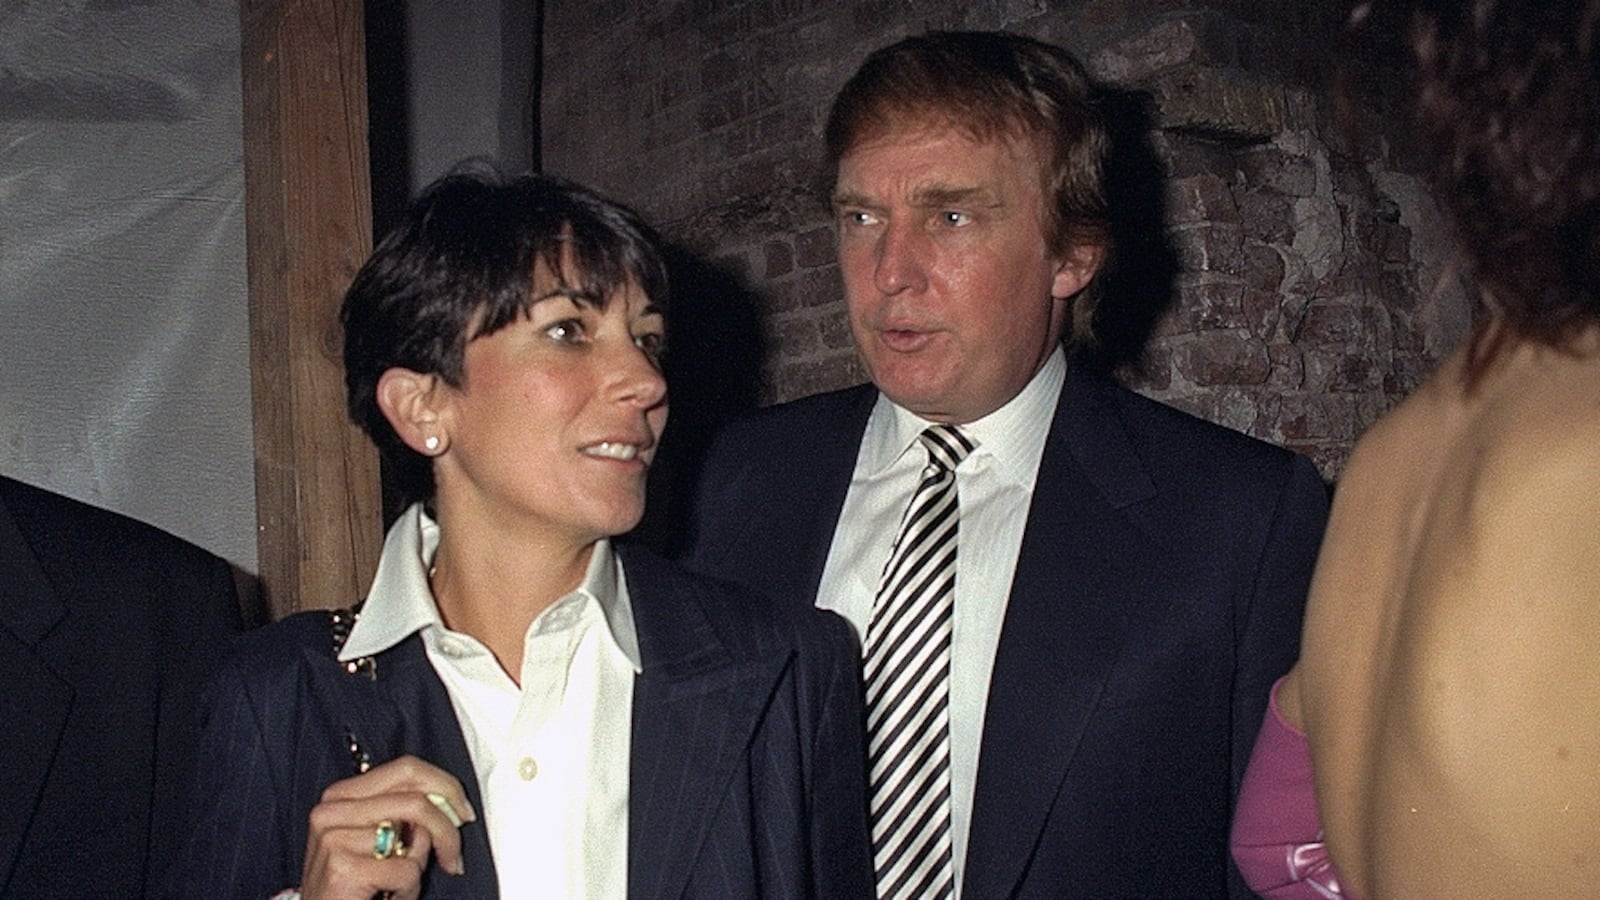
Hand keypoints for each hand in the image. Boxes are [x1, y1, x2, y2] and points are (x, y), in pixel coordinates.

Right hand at [299, 755, 476, 899]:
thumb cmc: (352, 887)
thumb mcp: (376, 840)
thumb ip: (402, 814)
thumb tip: (449, 803)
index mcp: (341, 795)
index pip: (406, 769)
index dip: (446, 786)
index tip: (463, 812)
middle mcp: (332, 810)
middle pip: (416, 799)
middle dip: (447, 829)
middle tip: (454, 857)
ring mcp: (334, 837)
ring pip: (416, 838)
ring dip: (418, 870)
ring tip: (399, 886)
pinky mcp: (342, 868)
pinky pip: (405, 871)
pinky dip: (408, 890)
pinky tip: (389, 897)